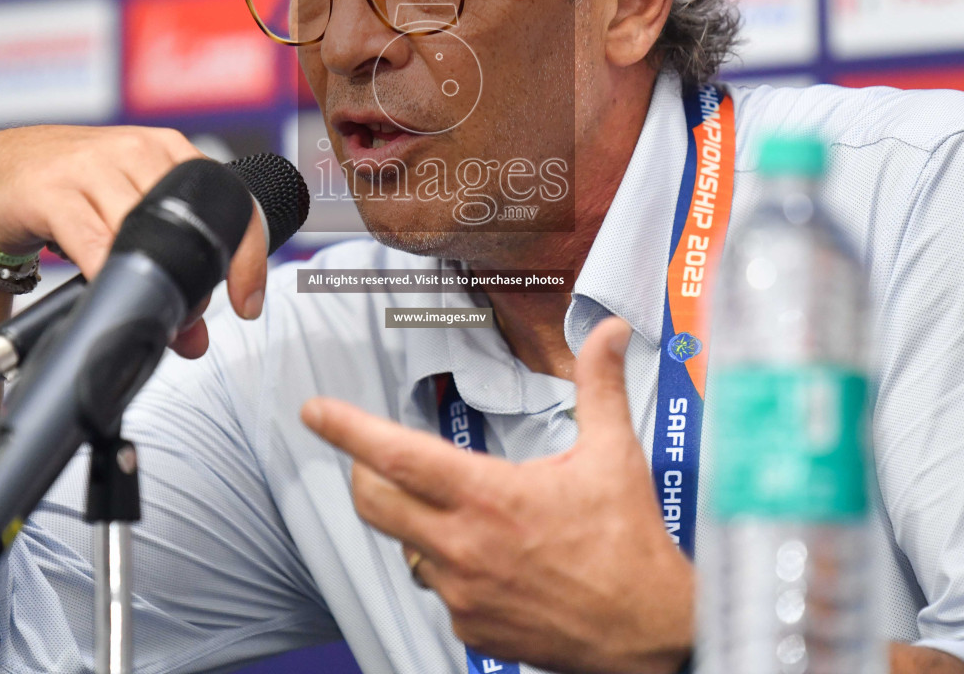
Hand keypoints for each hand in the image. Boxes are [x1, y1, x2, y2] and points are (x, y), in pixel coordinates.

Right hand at [0, 125, 267, 354]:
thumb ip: (165, 273)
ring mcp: (94, 165)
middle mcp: (138, 151)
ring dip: (150, 281)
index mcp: (169, 152)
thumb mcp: (126, 225)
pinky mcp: (53, 189)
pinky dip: (107, 272)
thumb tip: (194, 342)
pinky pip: (91, 239)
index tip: (247, 303)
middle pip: (187, 223)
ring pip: (141, 230)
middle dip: (192, 281)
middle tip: (185, 320)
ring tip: (148, 311)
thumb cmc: (72, 194)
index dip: (248, 256)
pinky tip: (111, 294)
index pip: (230, 200)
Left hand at [302, 318, 692, 673]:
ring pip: (407, 546)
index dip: (348, 429)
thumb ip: (600, 386)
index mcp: (489, 497)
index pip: (397, 456)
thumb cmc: (630, 545)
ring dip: (417, 523)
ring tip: (464, 512)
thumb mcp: (615, 455)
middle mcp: (464, 547)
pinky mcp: (470, 628)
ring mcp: (462, 593)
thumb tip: (610, 331)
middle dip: (363, 473)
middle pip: (374, 503)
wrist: (648, 633)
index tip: (315, 411)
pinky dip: (450, 567)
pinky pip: (438, 588)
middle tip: (372, 457)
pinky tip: (492, 560)